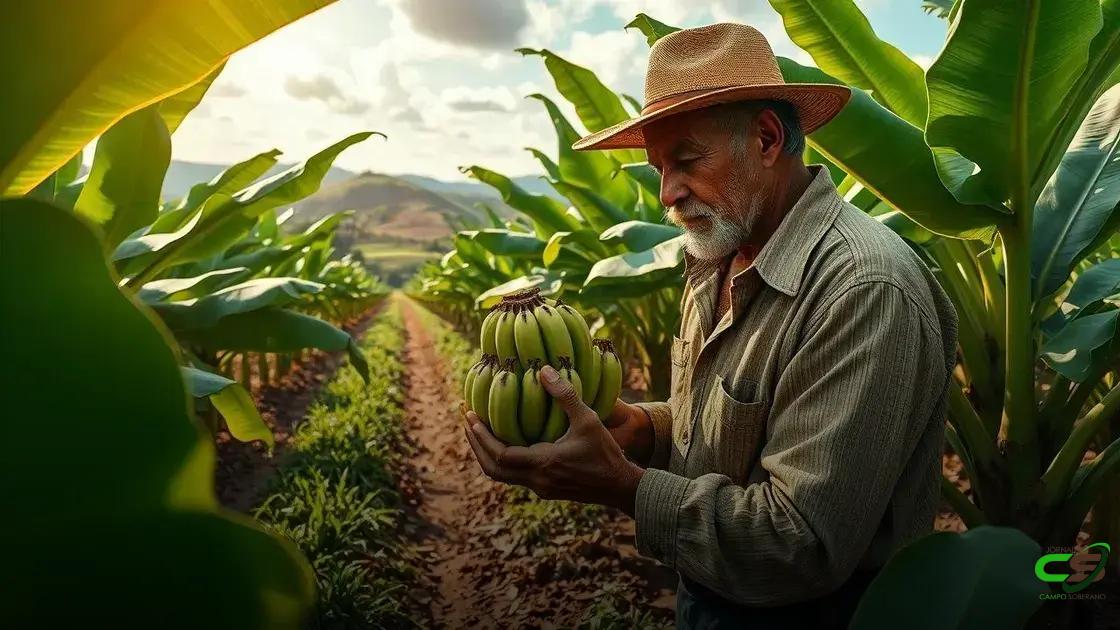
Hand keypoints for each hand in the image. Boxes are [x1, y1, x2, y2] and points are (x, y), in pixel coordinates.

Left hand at [462, 364, 644, 515]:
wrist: (620, 487)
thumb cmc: (606, 452)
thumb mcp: (588, 419)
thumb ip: (565, 395)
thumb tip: (543, 369)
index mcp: (544, 464)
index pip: (500, 454)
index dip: (482, 436)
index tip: (470, 416)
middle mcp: (537, 480)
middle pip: (493, 468)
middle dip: (476, 445)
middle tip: (467, 422)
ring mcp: (540, 488)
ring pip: (502, 475)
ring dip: (487, 454)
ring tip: (478, 432)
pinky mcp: (546, 490)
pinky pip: (514, 476)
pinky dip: (502, 460)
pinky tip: (504, 442)